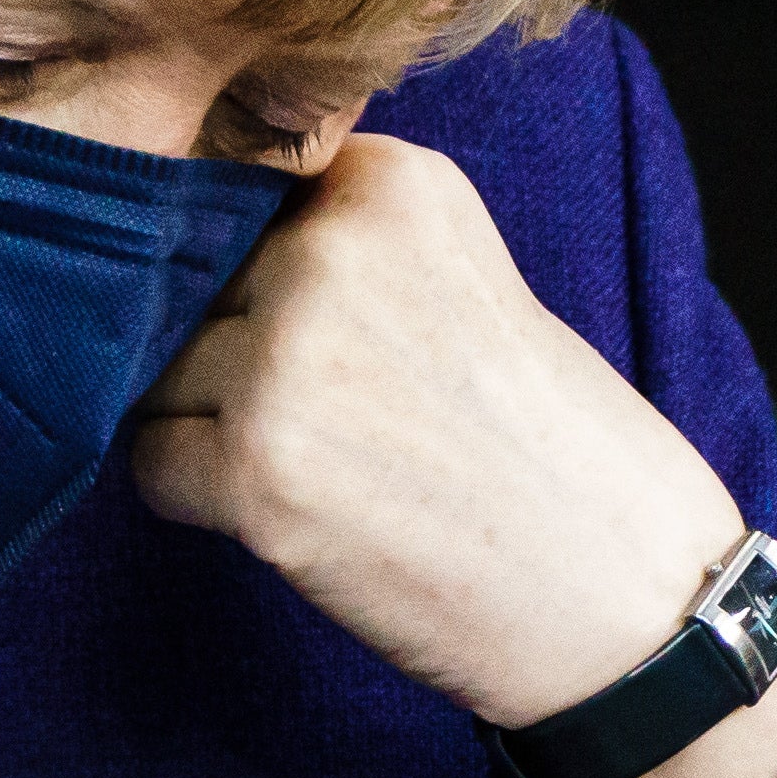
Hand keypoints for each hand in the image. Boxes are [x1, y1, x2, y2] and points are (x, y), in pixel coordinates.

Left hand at [125, 136, 737, 723]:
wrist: (624, 592)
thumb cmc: (545, 446)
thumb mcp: (460, 281)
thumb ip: (340, 243)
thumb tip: (167, 249)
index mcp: (394, 185)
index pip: (240, 196)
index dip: (265, 276)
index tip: (337, 335)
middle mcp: (331, 251)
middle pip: (188, 286)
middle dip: (234, 352)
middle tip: (347, 422)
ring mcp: (286, 361)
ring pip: (160, 375)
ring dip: (212, 427)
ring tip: (333, 468)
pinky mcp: (253, 471)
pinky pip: (152, 465)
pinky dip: (204, 501)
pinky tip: (307, 517)